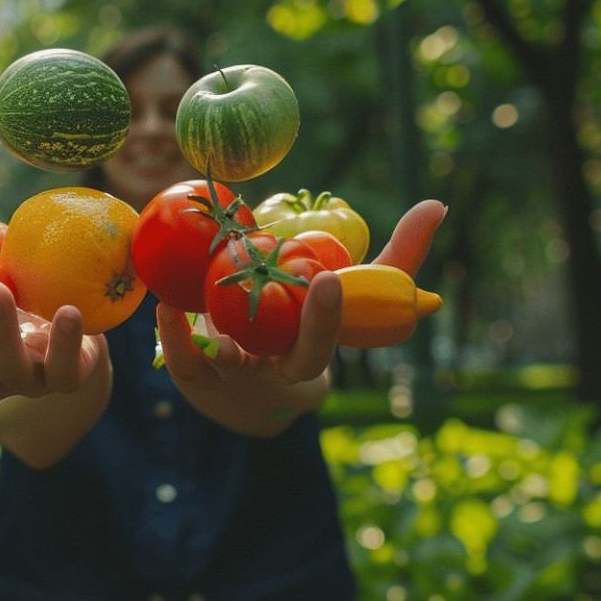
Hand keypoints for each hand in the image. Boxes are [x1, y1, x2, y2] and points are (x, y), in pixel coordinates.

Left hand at [155, 199, 446, 389]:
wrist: (256, 395)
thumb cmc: (311, 330)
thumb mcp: (352, 298)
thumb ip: (398, 255)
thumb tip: (437, 205)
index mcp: (312, 354)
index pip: (325, 343)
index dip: (327, 317)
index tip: (330, 281)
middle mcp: (277, 372)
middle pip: (283, 361)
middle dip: (279, 334)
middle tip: (262, 307)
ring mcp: (235, 380)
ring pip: (223, 366)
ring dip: (207, 342)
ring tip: (191, 308)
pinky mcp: (196, 380)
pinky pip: (182, 362)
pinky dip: (171, 335)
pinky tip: (163, 304)